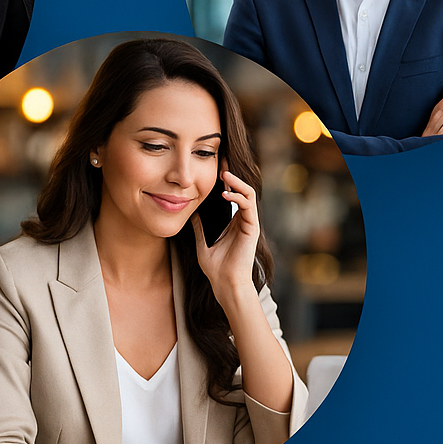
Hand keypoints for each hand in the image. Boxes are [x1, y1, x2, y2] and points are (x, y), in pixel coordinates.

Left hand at [192, 168, 260, 303]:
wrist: (225, 284)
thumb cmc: (215, 268)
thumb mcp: (201, 242)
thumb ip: (199, 227)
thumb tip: (190, 213)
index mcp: (232, 222)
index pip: (231, 195)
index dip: (225, 181)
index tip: (214, 166)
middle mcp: (243, 220)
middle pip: (241, 190)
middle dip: (232, 174)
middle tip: (221, 159)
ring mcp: (249, 224)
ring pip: (248, 195)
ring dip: (237, 182)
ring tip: (224, 173)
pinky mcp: (252, 229)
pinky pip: (249, 207)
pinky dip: (239, 197)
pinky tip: (226, 194)